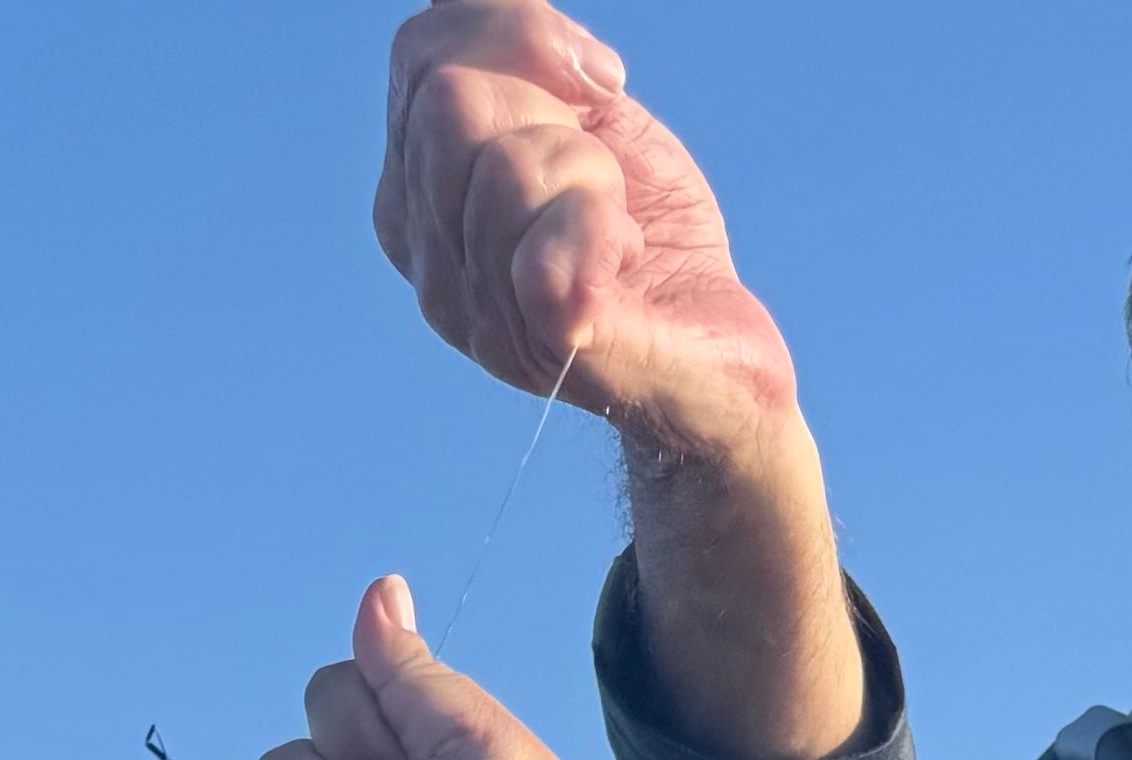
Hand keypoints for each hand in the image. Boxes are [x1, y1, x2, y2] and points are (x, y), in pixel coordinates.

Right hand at [372, 4, 795, 440]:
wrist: (717, 353)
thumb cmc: (647, 229)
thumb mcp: (584, 111)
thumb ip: (516, 44)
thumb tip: (473, 6)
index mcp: (414, 188)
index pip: (419, 53)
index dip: (517, 32)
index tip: (601, 81)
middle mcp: (425, 257)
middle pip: (450, 102)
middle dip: (554, 109)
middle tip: (605, 173)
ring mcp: (476, 313)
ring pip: (505, 167)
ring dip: (592, 176)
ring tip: (617, 228)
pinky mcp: (547, 347)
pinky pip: (546, 253)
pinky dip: (607, 231)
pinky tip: (625, 257)